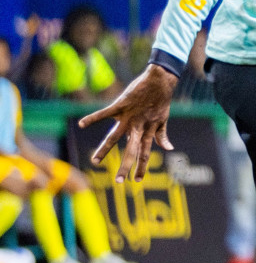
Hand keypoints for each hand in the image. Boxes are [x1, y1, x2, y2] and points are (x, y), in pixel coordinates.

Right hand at [78, 65, 178, 181]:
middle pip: (131, 150)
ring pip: (114, 137)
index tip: (136, 181)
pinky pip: (104, 113)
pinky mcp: (121, 105)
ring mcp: (128, 117)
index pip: (144, 153)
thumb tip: (168, 148)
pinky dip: (93, 118)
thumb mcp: (163, 119)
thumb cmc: (160, 101)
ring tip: (95, 162)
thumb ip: (162, 135)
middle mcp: (137, 127)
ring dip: (104, 150)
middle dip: (125, 166)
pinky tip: (81, 124)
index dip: (141, 167)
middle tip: (118, 181)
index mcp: (147, 131)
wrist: (160, 81)